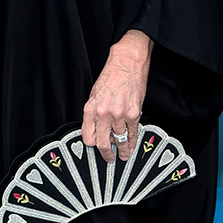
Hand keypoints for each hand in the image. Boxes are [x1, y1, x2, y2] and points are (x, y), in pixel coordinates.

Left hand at [82, 30, 152, 161]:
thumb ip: (94, 113)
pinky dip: (133, 141)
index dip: (92, 145)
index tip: (96, 149)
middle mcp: (103, 113)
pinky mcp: (134, 113)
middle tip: (110, 159)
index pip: (88, 137)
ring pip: (120, 140)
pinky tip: (133, 146)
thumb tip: (97, 129)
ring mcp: (119, 114)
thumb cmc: (111, 76)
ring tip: (124, 155)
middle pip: (103, 143)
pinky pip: (133, 133)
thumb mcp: (94, 94)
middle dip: (106, 154)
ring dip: (123, 150)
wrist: (127, 63)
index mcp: (91, 109)